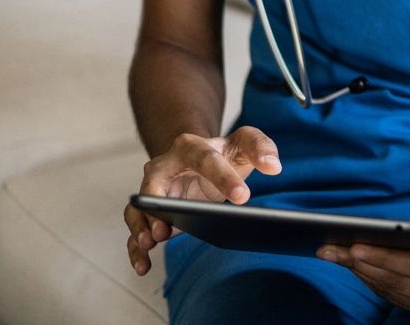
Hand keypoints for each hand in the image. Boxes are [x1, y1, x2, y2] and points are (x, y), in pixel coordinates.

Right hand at [122, 125, 282, 275]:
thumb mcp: (245, 143)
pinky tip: (144, 266)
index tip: (243, 198)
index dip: (224, 178)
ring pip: (138, 207)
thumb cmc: (223, 154)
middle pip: (155, 182)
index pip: (206, 159)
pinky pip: (137, 229)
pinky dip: (135, 248)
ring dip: (141, 225)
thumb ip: (261, 147)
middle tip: (170, 226)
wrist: (198, 159)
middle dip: (159, 203)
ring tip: (151, 243)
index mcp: (190, 146)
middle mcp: (164, 167)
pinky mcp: (150, 213)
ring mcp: (153, 190)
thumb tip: (273, 166)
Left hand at [317, 210, 409, 319]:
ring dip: (364, 275)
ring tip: (337, 256)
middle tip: (330, 250)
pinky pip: (400, 299)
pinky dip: (377, 283)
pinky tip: (360, 269)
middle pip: (398, 282)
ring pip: (395, 293)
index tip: (354, 247)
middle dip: (361, 265)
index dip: (383, 258)